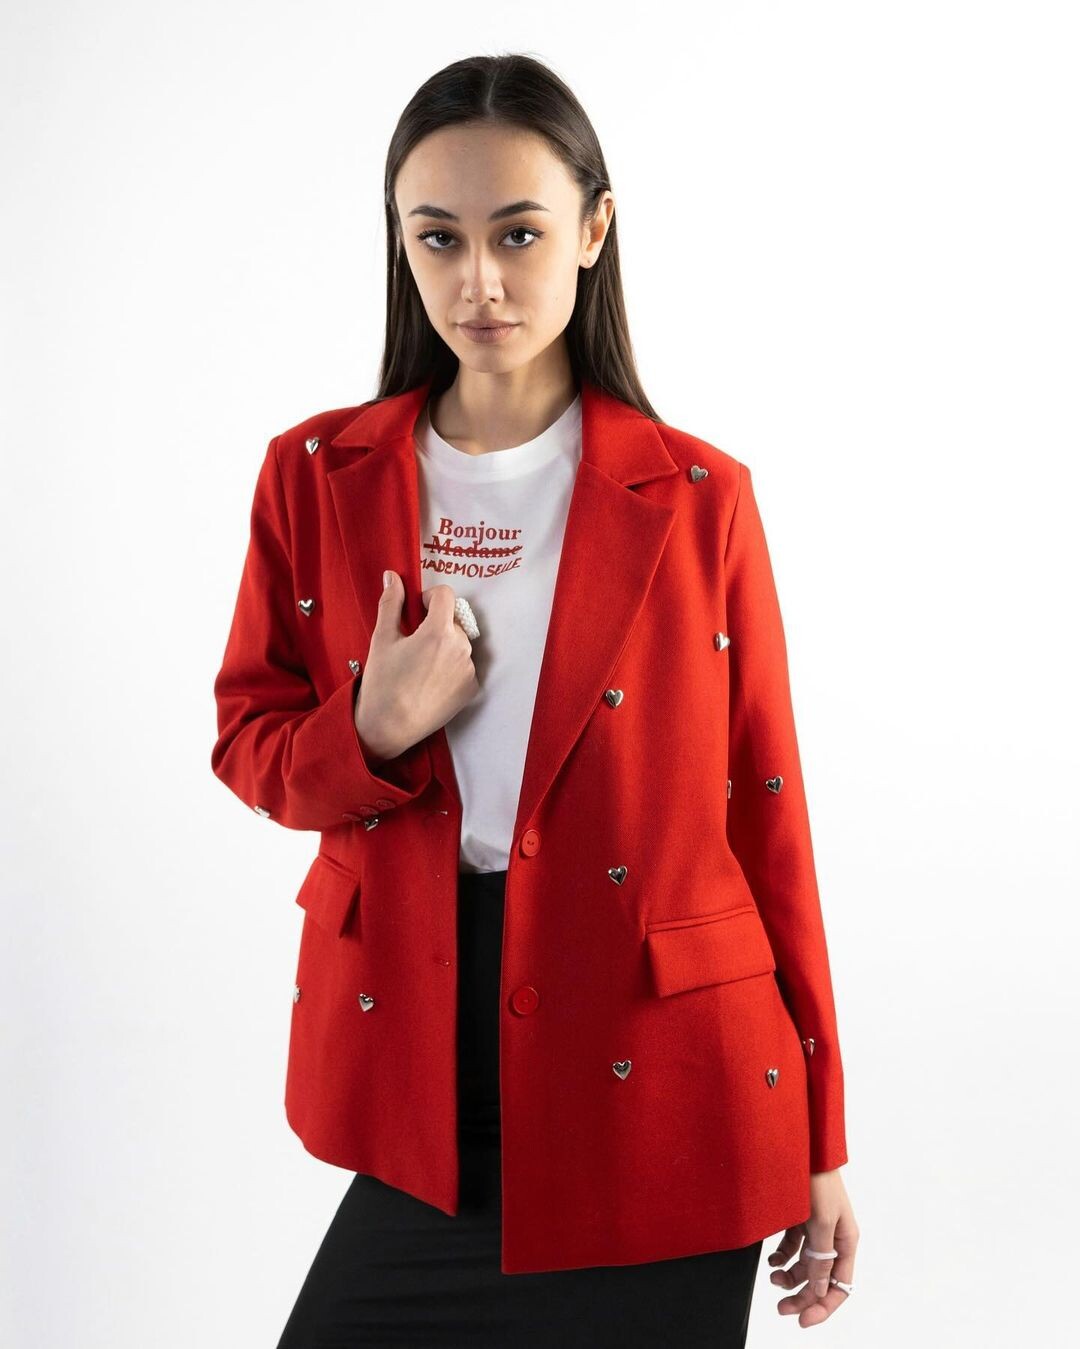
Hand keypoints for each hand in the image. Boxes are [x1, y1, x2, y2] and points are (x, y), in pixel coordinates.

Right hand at [354, 570, 479, 760]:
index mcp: (438, 632)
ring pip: (459, 644)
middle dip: (436, 625)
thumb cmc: (383, 683)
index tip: (417, 610)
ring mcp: (469, 669)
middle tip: (413, 644)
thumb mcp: (382, 639)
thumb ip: (391, 604)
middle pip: (452, 621)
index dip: (429, 598)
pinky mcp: (471, 688)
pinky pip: (464, 666)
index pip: (445, 595)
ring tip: (420, 666)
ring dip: (444, 646)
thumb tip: (392, 577)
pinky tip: (430, 681)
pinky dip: (451, 667)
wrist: (390, 727)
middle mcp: (461, 648)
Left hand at [766, 1170, 858, 1326]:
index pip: (839, 1285)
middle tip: (780, 1307)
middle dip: (802, 1295)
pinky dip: (782, 1256)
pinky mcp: (800, 1218)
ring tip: (773, 1278)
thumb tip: (821, 1289)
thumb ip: (821, 1257)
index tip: (803, 1320)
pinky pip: (793, 1246)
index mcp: (846, 1241)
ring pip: (805, 1264)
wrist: (803, 1147)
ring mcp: (816, 1228)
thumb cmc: (817, 1179)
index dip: (824, 1306)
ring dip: (790, 1276)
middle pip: (820, 1279)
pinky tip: (772, 1260)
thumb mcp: (820, 1222)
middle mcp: (833, 1238)